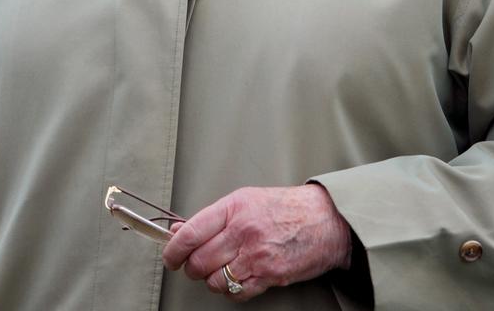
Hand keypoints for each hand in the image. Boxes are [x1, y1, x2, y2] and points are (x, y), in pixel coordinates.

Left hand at [162, 184, 351, 301]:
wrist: (324, 220)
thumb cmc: (284, 207)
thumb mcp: (246, 200)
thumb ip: (213, 216)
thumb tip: (180, 229)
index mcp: (234, 207)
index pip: (191, 232)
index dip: (173, 249)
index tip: (169, 256)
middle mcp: (243, 231)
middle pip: (199, 261)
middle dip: (192, 267)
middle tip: (195, 264)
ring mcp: (256, 255)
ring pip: (214, 280)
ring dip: (212, 279)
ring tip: (220, 268)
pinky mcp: (269, 275)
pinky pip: (236, 293)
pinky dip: (231, 290)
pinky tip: (237, 277)